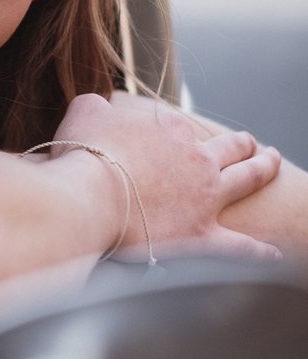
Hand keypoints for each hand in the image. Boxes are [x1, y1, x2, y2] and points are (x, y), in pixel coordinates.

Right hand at [54, 93, 281, 260]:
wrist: (91, 197)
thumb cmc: (84, 154)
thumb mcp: (85, 112)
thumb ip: (96, 105)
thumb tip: (99, 105)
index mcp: (170, 129)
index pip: (181, 125)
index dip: (178, 131)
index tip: (174, 136)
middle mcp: (196, 158)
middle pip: (229, 146)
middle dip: (241, 143)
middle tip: (250, 143)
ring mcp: (206, 196)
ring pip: (247, 178)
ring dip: (263, 169)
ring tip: (273, 163)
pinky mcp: (204, 234)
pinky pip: (241, 245)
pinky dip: (259, 250)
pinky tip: (274, 253)